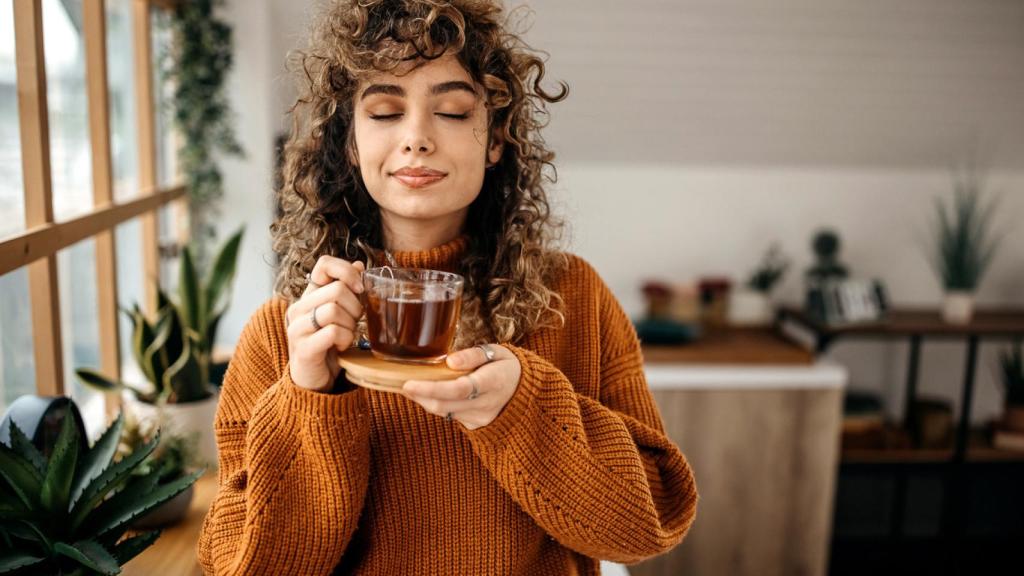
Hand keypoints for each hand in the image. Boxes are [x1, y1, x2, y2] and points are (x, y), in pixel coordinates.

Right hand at [285, 256, 365, 392]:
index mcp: (309, 296)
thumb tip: (359, 265)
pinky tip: (341, 346)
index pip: (324, 264)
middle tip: (355, 322)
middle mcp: (299, 308)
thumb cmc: (330, 344)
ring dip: (350, 325)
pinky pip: (333, 332)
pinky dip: (345, 339)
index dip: (347, 271)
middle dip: (356, 306)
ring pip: (334, 310)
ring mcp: (298, 328)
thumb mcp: (341, 314)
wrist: (314, 380)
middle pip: (337, 289)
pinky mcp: (303, 348)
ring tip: (346, 335)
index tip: (360, 289)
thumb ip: (347, 291)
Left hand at [401, 344, 520, 429]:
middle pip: (445, 404)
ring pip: (444, 412)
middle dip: (420, 396)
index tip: (409, 384)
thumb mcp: (496, 351)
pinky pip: (449, 415)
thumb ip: (473, 355)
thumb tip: (449, 361)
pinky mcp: (474, 425)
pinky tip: (430, 394)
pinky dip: (437, 404)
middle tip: (402, 384)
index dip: (431, 388)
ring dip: (425, 400)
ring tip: (411, 387)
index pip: (459, 388)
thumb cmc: (506, 366)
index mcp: (493, 382)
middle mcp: (486, 404)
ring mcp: (480, 418)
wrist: (524, 392)